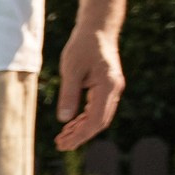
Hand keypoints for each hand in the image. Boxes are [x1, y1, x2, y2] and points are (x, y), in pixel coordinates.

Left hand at [55, 26, 124, 150]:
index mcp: (108, 86)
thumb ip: (69, 94)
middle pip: (99, 122)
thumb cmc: (83, 46)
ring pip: (99, 117)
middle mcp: (114, 90)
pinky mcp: (107, 87)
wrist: (98, 29)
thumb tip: (64, 119)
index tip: (63, 145)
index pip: (95, 120)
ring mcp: (112, 89)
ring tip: (62, 138)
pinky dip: (84, 119)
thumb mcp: (71, 70)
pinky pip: (97, 109)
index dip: (79, 135)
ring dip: (81, 129)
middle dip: (80, 136)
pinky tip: (70, 125)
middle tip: (59, 145)